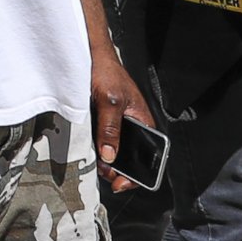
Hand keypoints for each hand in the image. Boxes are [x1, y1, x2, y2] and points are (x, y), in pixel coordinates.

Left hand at [89, 38, 154, 192]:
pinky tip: (91, 151)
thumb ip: (110, 128)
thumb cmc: (108, 73)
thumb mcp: (109, 102)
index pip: (149, 158)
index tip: (119, 183)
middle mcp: (134, 127)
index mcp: (145, 123)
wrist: (92, 57)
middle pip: (130, 158)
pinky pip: (104, 142)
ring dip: (106, 161)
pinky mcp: (106, 123)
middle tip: (103, 173)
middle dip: (117, 170)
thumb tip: (109, 156)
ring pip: (115, 152)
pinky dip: (98, 149)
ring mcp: (119, 126)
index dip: (136, 175)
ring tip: (96, 164)